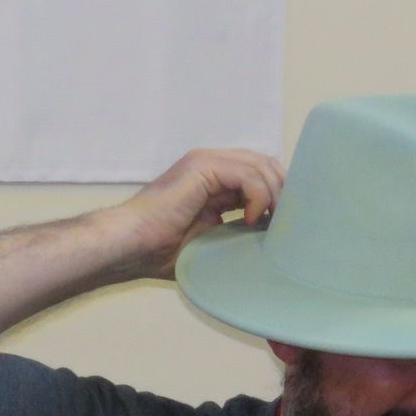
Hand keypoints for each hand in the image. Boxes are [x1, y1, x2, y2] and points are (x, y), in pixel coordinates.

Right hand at [111, 148, 284, 279]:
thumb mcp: (214, 241)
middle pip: (267, 165)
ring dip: (274, 196)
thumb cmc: (161, 252)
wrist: (129, 246)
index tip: (286, 226)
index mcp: (214, 180)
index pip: (262, 174)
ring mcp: (206, 162)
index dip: (280, 196)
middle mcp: (212, 165)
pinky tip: (251, 219)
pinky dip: (259, 196)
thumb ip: (239, 232)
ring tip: (270, 225)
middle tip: (286, 225)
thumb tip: (274, 243)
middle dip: (284, 193)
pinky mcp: (202, 166)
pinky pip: (248, 173)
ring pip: (262, 166)